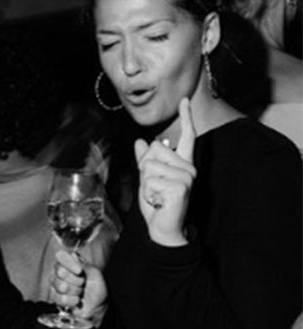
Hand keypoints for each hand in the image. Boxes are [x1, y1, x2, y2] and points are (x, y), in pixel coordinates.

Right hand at [51, 250, 107, 321]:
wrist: (97, 306)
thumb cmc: (97, 288)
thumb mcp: (95, 274)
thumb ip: (84, 265)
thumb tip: (73, 255)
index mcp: (69, 262)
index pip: (60, 255)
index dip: (69, 263)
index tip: (80, 271)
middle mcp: (59, 271)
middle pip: (60, 272)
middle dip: (77, 280)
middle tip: (83, 283)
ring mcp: (55, 284)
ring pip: (61, 286)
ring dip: (76, 291)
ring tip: (81, 292)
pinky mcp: (54, 297)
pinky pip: (60, 298)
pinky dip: (72, 301)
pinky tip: (76, 300)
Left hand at [134, 96, 196, 243]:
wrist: (163, 229)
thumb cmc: (157, 205)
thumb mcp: (147, 180)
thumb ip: (145, 162)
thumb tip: (140, 141)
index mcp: (182, 163)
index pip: (186, 136)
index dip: (185, 117)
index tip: (184, 99)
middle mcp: (188, 168)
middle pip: (155, 149)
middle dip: (145, 169)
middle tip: (155, 189)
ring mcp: (186, 177)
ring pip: (150, 166)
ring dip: (146, 184)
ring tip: (157, 196)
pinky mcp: (180, 187)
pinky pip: (150, 181)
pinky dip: (148, 194)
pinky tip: (159, 202)